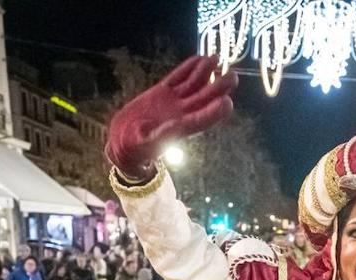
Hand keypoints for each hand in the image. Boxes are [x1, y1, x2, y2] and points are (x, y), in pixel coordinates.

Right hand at [106, 55, 237, 178]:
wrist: (123, 139)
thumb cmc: (135, 146)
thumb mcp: (146, 142)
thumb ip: (161, 134)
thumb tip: (176, 126)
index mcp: (181, 129)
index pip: (202, 119)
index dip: (215, 112)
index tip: (227, 102)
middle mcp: (182, 113)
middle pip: (204, 99)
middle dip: (218, 88)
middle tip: (232, 76)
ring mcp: (174, 101)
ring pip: (193, 85)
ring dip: (205, 72)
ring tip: (215, 58)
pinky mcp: (163, 91)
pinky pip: (178, 77)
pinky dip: (187, 68)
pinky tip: (198, 58)